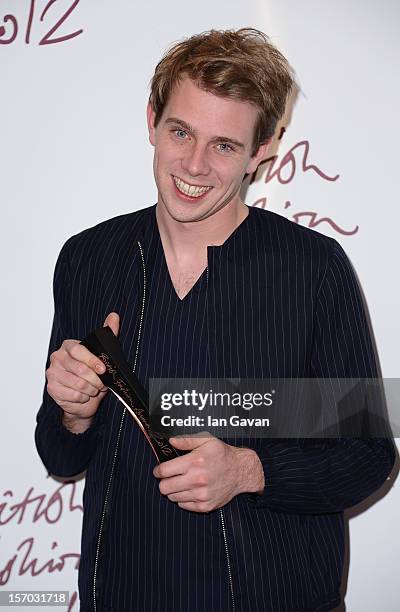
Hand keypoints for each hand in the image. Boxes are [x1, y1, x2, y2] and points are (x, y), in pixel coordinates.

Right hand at [46, 312, 119, 431]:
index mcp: (68, 346)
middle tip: (101, 384)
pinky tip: (84, 395)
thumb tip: (114, 316)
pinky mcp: (51, 388)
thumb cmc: (91, 375)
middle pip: (80, 369)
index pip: (79, 350)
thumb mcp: (102, 354)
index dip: (93, 361)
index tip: (103, 370)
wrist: (82, 399)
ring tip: (93, 389)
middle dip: (95, 380)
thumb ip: (108, 334)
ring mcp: (52, 373)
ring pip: (78, 384)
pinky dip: (83, 398)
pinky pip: (73, 395)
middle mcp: (57, 357)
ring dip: (91, 390)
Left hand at [153, 434, 264, 512]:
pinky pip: (183, 505)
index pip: (164, 471)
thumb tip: (170, 441)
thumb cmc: (222, 453)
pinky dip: (184, 499)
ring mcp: (201, 495)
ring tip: (183, 482)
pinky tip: (191, 490)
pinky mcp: (205, 506)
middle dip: (163, 482)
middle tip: (169, 478)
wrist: (240, 471)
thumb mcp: (206, 440)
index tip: (159, 470)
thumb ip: (186, 440)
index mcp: (195, 462)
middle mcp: (197, 480)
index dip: (158, 471)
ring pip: (173, 497)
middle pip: (164, 488)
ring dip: (174, 490)